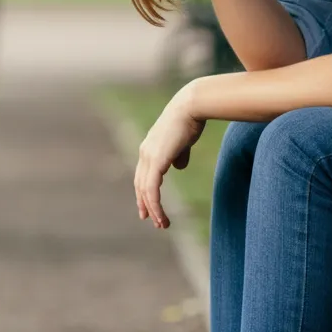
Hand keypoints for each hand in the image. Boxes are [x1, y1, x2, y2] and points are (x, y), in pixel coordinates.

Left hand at [135, 85, 205, 229]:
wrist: (190, 107)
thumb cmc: (190, 120)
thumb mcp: (183, 141)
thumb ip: (178, 155)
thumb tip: (178, 167)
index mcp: (149, 147)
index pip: (142, 174)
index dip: (145, 191)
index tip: (148, 207)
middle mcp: (145, 152)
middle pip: (140, 184)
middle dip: (145, 203)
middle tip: (151, 220)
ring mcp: (148, 156)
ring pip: (145, 190)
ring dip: (153, 209)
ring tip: (162, 224)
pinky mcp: (156, 161)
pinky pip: (151, 190)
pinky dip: (155, 205)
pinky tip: (162, 216)